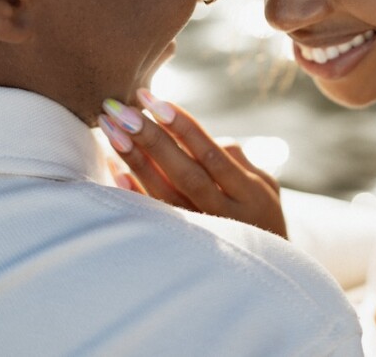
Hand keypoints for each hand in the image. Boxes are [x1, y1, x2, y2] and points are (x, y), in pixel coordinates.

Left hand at [98, 90, 286, 238]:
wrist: (265, 275)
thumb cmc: (261, 215)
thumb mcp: (266, 186)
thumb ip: (238, 158)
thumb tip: (202, 137)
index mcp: (249, 193)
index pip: (211, 154)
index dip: (181, 126)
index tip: (152, 100)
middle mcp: (227, 215)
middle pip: (184, 173)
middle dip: (151, 139)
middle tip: (121, 110)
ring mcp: (204, 235)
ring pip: (165, 196)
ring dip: (135, 161)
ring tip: (110, 131)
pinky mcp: (183, 250)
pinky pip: (155, 220)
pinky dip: (134, 195)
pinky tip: (114, 170)